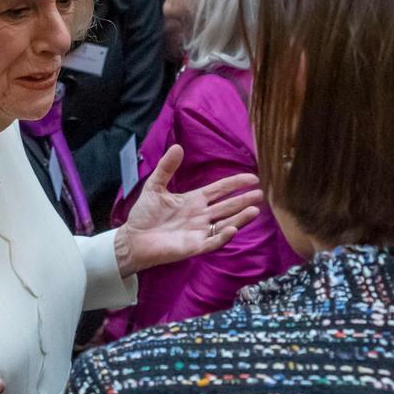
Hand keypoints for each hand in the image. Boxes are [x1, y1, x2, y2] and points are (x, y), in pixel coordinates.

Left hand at [116, 145, 263, 275]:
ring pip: (225, 224)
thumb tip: (177, 146)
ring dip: (240, 218)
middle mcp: (201, 216)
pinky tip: (231, 229)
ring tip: (254, 210)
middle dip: (243, 200)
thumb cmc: (145, 214)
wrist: (133, 239)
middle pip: (227, 207)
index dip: (235, 184)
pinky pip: (212, 241)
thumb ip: (166, 168)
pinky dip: (222, 236)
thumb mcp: (155, 187)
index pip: (219, 190)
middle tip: (260, 194)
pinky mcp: (194, 246)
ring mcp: (199, 232)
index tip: (252, 178)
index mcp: (194, 201)